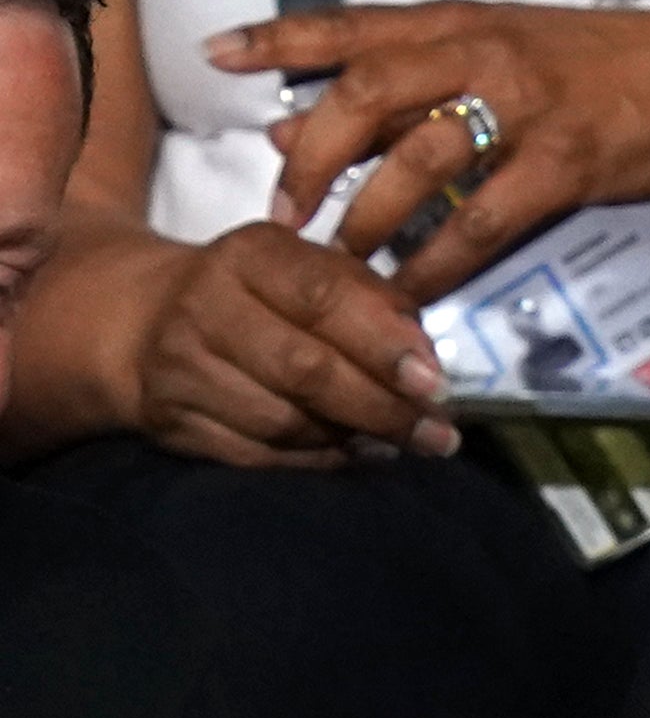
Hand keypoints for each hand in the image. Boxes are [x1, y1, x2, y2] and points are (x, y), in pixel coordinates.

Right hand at [130, 223, 455, 466]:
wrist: (144, 317)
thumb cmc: (261, 294)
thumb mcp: (311, 270)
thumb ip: (373, 302)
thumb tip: (425, 359)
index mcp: (250, 255)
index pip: (323, 298)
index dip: (384, 345)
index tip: (436, 384)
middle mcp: (204, 306)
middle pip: (304, 369)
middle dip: (382, 408)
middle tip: (436, 433)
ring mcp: (179, 367)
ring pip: (283, 421)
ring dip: (352, 439)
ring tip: (399, 442)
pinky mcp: (169, 420)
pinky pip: (256, 455)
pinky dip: (313, 461)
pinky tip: (350, 454)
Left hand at [217, 1, 649, 305]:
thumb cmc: (599, 68)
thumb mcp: (502, 49)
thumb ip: (409, 79)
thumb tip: (300, 116)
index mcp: (461, 22)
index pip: (352, 24)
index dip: (280, 37)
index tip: (218, 54)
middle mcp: (483, 55)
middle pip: (368, 96)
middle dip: (314, 158)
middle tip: (284, 209)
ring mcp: (526, 110)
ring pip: (420, 163)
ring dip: (371, 219)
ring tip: (343, 261)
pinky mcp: (565, 164)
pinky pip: (485, 220)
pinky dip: (442, 260)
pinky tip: (417, 288)